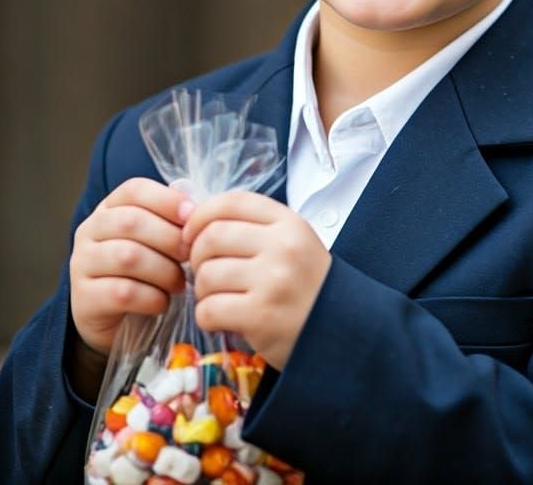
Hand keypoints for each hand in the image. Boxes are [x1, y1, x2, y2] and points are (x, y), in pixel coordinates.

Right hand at [70, 178, 191, 355]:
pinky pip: (123, 292)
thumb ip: (173, 220)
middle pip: (131, 221)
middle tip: (191, 255)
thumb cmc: (146, 272)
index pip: (134, 190)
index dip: (167, 200)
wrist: (117, 321)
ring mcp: (82, 264)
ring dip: (164, 270)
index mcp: (109, 208)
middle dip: (170, 238)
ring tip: (180, 282)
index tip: (192, 217)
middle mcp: (89, 231)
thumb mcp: (157, 240)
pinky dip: (152, 297)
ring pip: (128, 256)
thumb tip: (195, 210)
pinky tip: (162, 302)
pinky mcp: (84, 299)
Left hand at [183, 191, 331, 370]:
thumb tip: (193, 215)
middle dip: (196, 255)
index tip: (191, 232)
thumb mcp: (292, 243)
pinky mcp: (261, 316)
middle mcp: (282, 247)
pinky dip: (206, 316)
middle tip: (205, 270)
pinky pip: (209, 309)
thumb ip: (252, 227)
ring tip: (217, 297)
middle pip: (212, 236)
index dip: (201, 214)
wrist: (341, 331)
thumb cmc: (307, 286)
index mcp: (289, 223)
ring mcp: (272, 281)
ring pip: (207, 274)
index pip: (232, 202)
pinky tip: (221, 319)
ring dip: (202, 290)